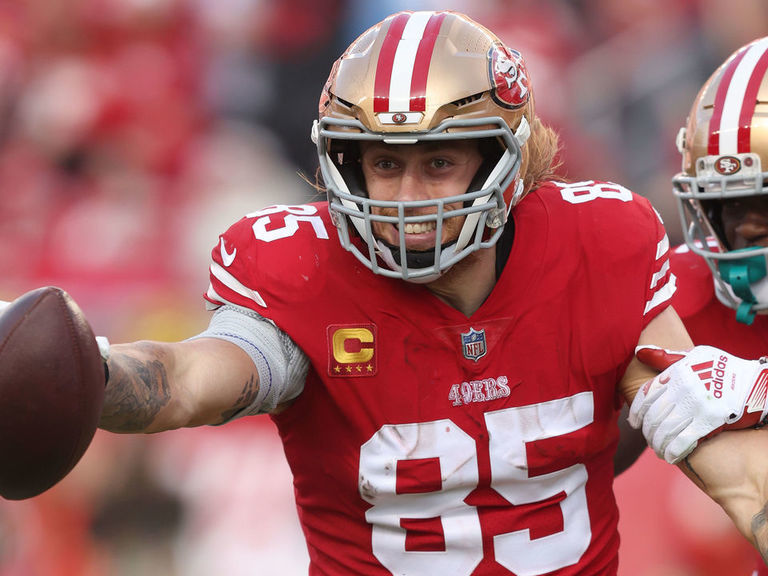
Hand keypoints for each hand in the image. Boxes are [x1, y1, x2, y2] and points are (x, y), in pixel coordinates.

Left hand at [628, 345, 767, 463]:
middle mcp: (683, 388)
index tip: (635, 423)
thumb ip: (666, 357)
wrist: (759, 381)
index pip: (647, 395)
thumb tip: (639, 353)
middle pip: (655, 415)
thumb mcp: (695, 356)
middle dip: (649, 431)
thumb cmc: (723, 368)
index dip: (637, 412)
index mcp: (677, 372)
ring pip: (666, 429)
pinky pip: (684, 439)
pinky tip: (669, 456)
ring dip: (658, 444)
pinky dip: (673, 450)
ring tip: (658, 450)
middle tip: (649, 439)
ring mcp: (696, 405)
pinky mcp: (710, 421)